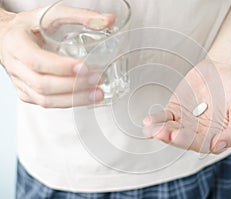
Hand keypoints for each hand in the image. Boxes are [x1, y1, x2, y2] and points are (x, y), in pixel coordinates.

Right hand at [0, 7, 114, 107]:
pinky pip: (47, 103)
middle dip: (74, 85)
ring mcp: (21, 83)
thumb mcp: (52, 14)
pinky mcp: (27, 93)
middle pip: (43, 85)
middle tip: (97, 80)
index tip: (85, 66)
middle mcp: (16, 66)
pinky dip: (69, 102)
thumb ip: (81, 16)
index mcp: (17, 44)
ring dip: (74, 99)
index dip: (61, 67)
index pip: (37, 61)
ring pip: (46, 99)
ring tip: (98, 93)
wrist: (8, 37)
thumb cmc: (29, 26)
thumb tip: (109, 21)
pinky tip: (86, 98)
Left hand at [143, 59, 230, 153]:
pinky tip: (148, 122)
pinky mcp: (175, 111)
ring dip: (160, 131)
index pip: (200, 144)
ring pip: (170, 130)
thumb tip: (218, 145)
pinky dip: (156, 120)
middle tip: (164, 134)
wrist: (225, 70)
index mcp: (215, 136)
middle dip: (172, 137)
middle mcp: (198, 133)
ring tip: (152, 130)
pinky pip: (164, 118)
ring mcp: (185, 122)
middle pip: (182, 139)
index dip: (189, 142)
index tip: (179, 136)